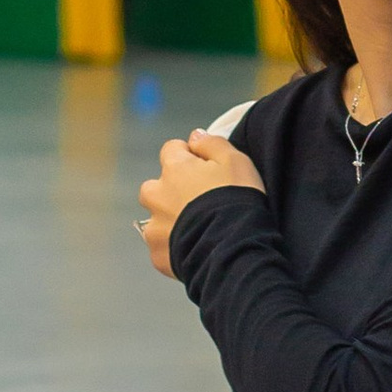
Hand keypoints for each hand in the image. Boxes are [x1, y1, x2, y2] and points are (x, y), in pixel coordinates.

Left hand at [138, 129, 263, 276]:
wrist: (234, 248)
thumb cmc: (237, 200)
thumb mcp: (235, 161)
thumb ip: (212, 143)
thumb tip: (194, 136)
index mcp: (175, 169)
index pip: (171, 150)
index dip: (188, 156)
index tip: (204, 167)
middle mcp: (157, 196)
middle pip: (155, 187)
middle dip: (170, 191)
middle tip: (198, 202)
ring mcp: (154, 228)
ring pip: (155, 219)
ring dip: (169, 221)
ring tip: (197, 229)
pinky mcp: (158, 255)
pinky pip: (162, 248)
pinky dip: (174, 247)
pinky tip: (196, 248)